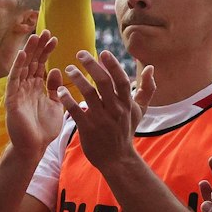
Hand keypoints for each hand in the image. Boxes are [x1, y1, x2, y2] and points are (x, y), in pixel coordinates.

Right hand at [2, 31, 65, 154]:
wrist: (33, 147)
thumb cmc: (43, 129)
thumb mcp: (55, 105)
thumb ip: (54, 89)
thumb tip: (55, 71)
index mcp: (36, 89)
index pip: (41, 65)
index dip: (47, 52)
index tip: (55, 39)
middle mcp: (25, 88)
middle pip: (32, 63)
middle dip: (38, 47)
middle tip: (46, 31)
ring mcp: (18, 93)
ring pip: (23, 68)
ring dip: (29, 52)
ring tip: (35, 36)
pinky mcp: (12, 99)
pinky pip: (14, 80)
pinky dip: (17, 66)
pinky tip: (22, 54)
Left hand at [50, 50, 153, 173]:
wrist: (117, 159)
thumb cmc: (126, 131)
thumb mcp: (140, 110)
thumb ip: (147, 89)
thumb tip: (152, 67)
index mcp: (127, 103)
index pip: (121, 80)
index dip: (113, 65)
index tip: (103, 52)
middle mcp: (116, 109)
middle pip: (104, 83)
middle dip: (91, 66)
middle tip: (80, 53)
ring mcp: (102, 119)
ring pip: (89, 94)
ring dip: (78, 79)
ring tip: (68, 69)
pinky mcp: (88, 128)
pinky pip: (76, 110)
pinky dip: (67, 99)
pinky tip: (60, 89)